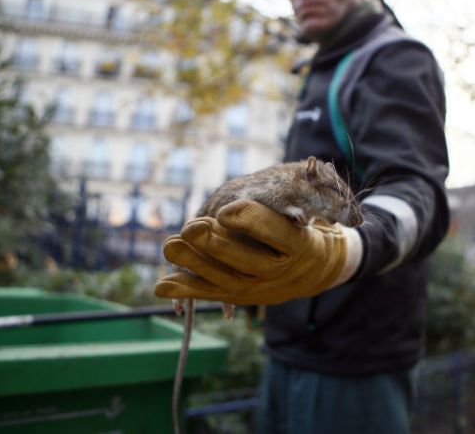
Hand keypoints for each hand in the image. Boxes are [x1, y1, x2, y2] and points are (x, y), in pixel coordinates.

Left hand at [154, 199, 361, 304]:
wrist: (314, 269)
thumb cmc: (305, 229)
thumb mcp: (311, 210)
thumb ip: (296, 197)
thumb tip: (306, 179)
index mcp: (298, 245)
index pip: (274, 231)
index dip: (249, 221)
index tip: (225, 211)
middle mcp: (278, 270)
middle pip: (245, 260)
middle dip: (216, 245)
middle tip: (190, 227)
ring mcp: (258, 288)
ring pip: (224, 279)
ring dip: (194, 263)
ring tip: (169, 245)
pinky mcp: (239, 295)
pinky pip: (211, 294)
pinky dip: (185, 290)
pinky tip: (160, 286)